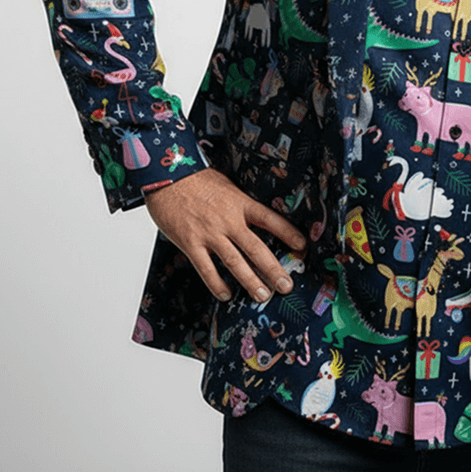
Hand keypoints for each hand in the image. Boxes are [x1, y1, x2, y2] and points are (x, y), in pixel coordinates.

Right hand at [144, 168, 306, 303]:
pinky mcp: (190, 243)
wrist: (167, 175)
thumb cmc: (196, 178)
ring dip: (250, 281)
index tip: (303, 246)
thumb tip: (254, 216)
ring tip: (262, 296)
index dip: (288, 233)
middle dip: (273, 269)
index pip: (271, 219)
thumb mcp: (227, 185)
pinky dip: (217, 284)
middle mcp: (229, 220)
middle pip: (256, 248)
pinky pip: (206, 269)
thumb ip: (240, 203)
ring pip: (235, 262)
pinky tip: (226, 295)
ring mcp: (210, 233)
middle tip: (286, 286)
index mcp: (240, 203)